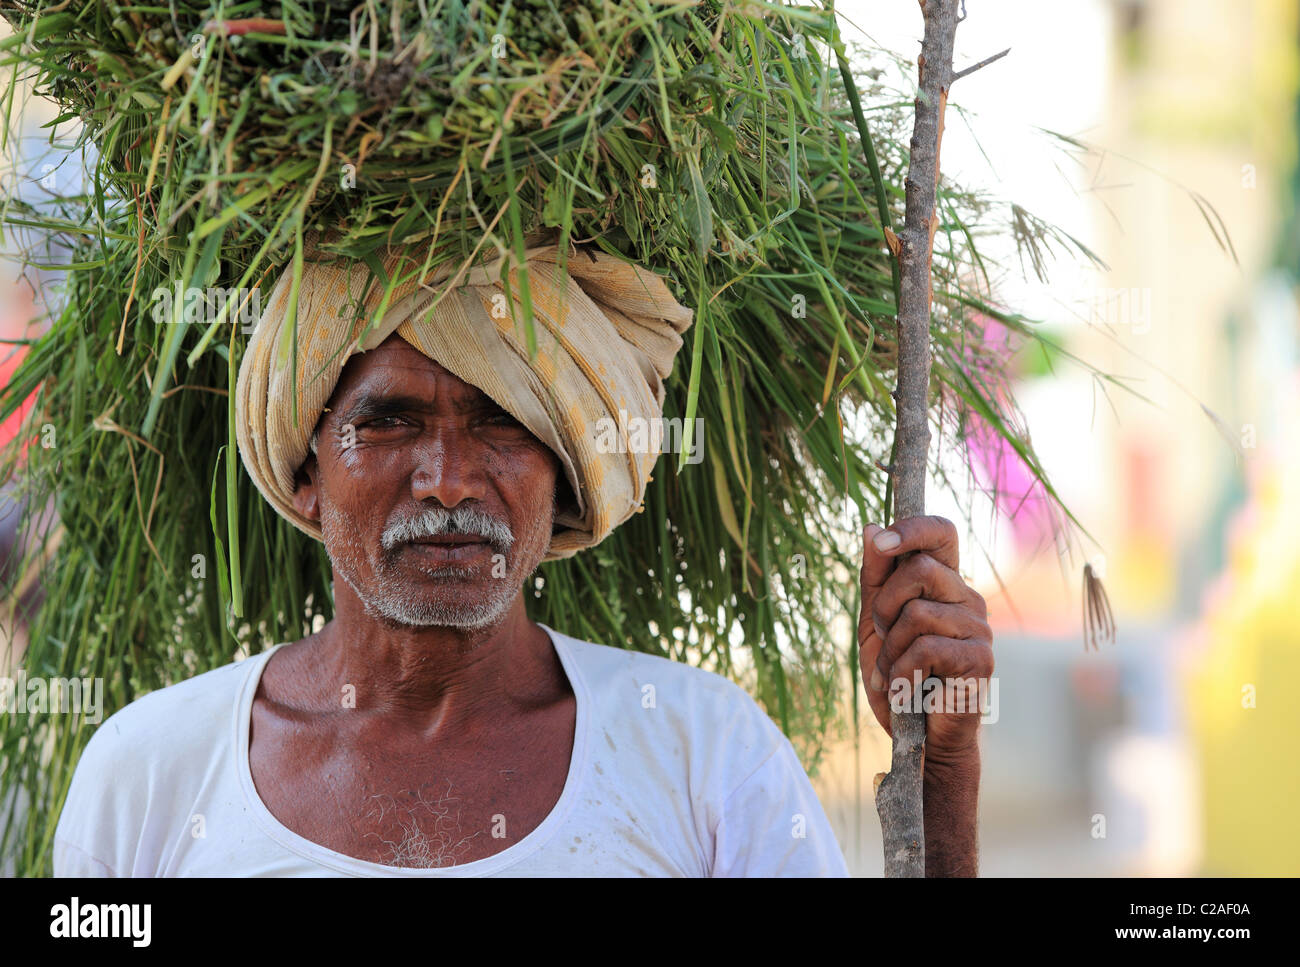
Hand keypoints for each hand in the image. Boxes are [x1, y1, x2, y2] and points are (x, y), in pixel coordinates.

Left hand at [858, 516, 993, 763]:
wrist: (919, 738)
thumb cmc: (897, 676)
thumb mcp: (875, 623)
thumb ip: (875, 577)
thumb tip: (871, 527)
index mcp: (944, 583)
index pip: (941, 532)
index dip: (913, 527)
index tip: (883, 541)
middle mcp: (967, 598)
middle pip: (919, 568)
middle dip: (884, 606)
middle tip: (884, 639)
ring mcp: (978, 628)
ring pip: (916, 613)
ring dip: (890, 650)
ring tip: (896, 673)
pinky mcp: (980, 660)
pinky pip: (925, 649)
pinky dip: (901, 673)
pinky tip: (905, 690)